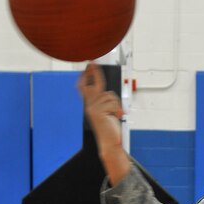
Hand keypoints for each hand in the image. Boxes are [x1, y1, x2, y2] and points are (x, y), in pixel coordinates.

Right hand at [78, 63, 128, 183]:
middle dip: (95, 72)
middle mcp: (89, 106)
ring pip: (110, 96)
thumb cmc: (111, 128)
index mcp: (91, 105)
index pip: (85, 89)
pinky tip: (117, 117)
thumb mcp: (109, 113)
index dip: (86, 77)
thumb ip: (107, 103)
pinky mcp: (97, 111)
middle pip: (94, 86)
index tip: (89, 66)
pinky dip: (118, 109)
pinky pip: (113, 103)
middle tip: (94, 61)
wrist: (110, 142)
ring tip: (117, 115)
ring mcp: (92, 108)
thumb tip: (108, 94)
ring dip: (117, 105)